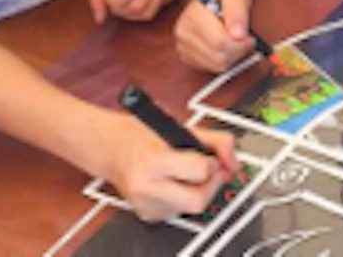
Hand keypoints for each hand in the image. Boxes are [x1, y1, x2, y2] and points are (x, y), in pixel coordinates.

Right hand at [105, 117, 237, 221]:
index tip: (209, 158)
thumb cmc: (139, 134)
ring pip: (191, 209)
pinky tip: (172, 182)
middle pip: (199, 201)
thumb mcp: (179, 126)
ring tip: (185, 173)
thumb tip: (234, 160)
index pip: (201, 171)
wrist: (109, 148)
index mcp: (155, 160)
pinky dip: (182, 198)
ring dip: (197, 191)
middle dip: (210, 185)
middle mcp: (148, 187)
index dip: (212, 164)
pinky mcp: (147, 215)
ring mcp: (146, 204)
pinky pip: (178, 212)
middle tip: (208, 171)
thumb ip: (215, 141)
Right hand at [175, 0, 254, 72]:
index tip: (250, 37)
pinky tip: (225, 46)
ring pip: (217, 65)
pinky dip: (223, 60)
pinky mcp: (187, 57)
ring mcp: (183, 47)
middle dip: (238, 51)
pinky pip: (212, 68)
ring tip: (235, 40)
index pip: (220, 43)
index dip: (240, 44)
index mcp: (192, 17)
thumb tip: (239, 35)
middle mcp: (184, 33)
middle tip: (246, 40)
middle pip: (219, 57)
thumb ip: (238, 14)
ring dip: (233, 56)